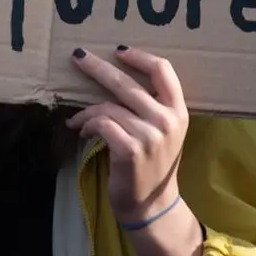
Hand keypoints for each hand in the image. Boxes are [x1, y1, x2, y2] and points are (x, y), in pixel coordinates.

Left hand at [66, 46, 189, 224]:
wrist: (152, 205)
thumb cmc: (153, 165)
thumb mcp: (164, 132)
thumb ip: (152, 106)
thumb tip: (116, 76)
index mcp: (178, 111)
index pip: (163, 70)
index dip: (139, 57)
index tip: (119, 51)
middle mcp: (166, 120)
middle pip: (126, 82)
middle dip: (97, 67)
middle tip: (78, 56)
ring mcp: (149, 135)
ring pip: (107, 106)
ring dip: (86, 112)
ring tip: (77, 120)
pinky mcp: (130, 149)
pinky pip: (101, 123)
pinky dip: (86, 125)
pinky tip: (81, 131)